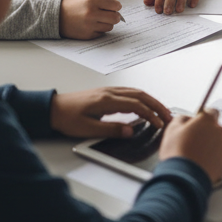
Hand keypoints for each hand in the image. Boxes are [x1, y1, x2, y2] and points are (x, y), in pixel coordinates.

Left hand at [50, 87, 170, 137]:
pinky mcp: (106, 93)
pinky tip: (144, 104)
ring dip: (151, 100)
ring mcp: (109, 91)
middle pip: (141, 95)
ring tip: (161, 110)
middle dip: (157, 105)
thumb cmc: (67, 118)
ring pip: (136, 92)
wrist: (53, 108)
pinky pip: (130, 93)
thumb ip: (110, 129)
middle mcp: (110, 92)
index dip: (150, 114)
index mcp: (107, 100)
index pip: (136, 105)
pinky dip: (142, 98)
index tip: (159, 124)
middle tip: (168, 115)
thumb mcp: (87, 129)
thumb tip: (130, 131)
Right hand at [59, 0, 122, 38]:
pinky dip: (100, 29)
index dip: (117, 6)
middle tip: (111, 15)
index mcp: (92, 2)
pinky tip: (92, 25)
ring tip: (100, 19)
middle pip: (115, 18)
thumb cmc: (73, 6)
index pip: (115, 5)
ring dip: (107, 23)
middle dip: (116, 16)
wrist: (57, 17)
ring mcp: (90, 26)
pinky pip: (102, 33)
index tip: (116, 7)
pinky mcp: (87, 35)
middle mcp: (91, 14)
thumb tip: (116, 4)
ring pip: (110, 26)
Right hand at [159, 109, 221, 183]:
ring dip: (209, 147)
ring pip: (217, 143)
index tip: (198, 124)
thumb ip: (182, 118)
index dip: (204, 117)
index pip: (212, 112)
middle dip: (206, 133)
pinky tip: (200, 164)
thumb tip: (187, 118)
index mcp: (207, 120)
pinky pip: (220, 157)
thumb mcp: (172, 129)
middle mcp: (219, 131)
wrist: (183, 178)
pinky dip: (213, 159)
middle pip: (215, 128)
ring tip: (195, 156)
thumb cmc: (177, 152)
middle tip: (192, 143)